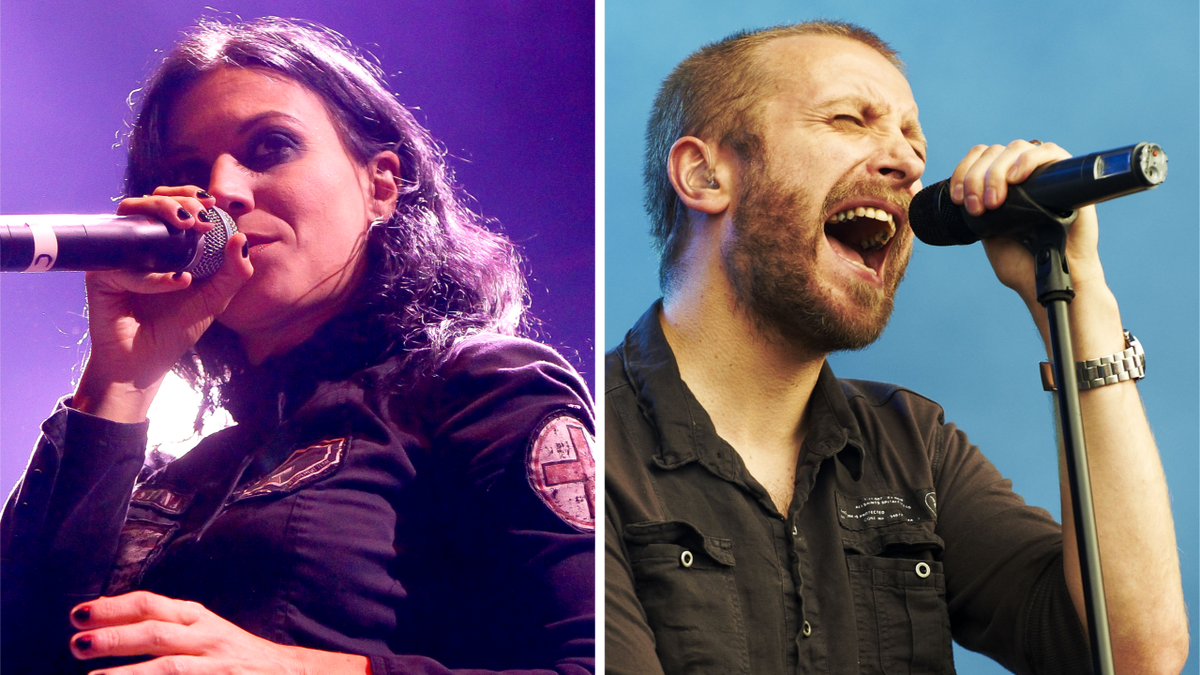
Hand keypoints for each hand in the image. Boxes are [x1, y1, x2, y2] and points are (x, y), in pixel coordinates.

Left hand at [69, 592, 368, 673]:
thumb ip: (170, 628)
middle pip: (156, 632)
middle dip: (115, 637)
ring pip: (168, 667)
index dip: (114, 607)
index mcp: (200, 619)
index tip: (80, 613)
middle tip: (78, 643)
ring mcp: (216, 667)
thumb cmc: (240, 658)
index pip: (153, 605)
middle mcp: (207, 639)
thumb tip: (113, 629)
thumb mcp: (207, 633)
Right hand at [73, 187, 252, 422]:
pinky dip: (154, 276)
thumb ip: (234, 273)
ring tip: (188, 229)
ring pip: (129, 214)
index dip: (189, 195)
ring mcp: (118, 256)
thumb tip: (241, 239)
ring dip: (160, 213)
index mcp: (165, 244)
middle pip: (149, 200)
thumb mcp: (214, 300)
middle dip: (176, 199)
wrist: (143, 364)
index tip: (214, 204)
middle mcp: (139, 244)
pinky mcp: (100, 275)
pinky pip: (126, 266)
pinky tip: (177, 284)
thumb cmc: (175, 329)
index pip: (173, 204)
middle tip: (199, 217)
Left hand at [946, 140, 1105, 308]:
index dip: (963, 172)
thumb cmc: (1024, 263)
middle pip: (993, 152)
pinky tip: (1016, 178)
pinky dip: (1028, 160)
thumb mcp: (989, 237)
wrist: (1053, 280)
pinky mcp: (1069, 176)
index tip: (957, 199)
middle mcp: (1022, 174)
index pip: (978, 158)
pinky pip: (1050, 152)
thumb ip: (977, 216)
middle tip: (977, 207)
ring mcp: (1044, 173)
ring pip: (1015, 148)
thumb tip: (962, 194)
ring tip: (994, 202)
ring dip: (997, 172)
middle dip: (976, 178)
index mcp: (1001, 185)